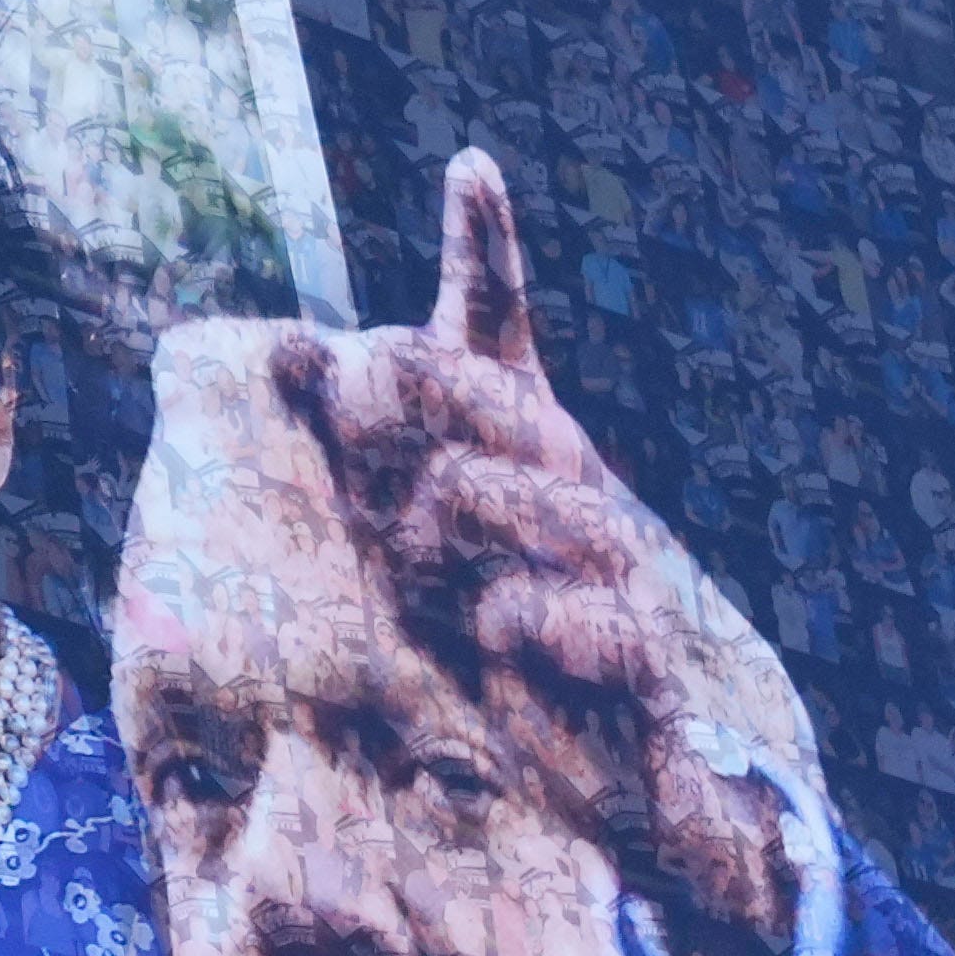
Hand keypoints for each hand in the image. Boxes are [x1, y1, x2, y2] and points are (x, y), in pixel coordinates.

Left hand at [261, 154, 821, 955]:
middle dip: (424, 406)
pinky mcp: (639, 648)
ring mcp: (615, 562)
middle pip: (485, 400)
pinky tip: (499, 640)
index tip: (469, 168)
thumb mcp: (435, 570)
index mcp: (527, 457)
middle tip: (375, 448)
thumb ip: (380, 480)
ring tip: (434, 577)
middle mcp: (577, 487)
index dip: (487, 250)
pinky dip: (515, 622)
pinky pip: (554, 606)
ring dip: (448, 533)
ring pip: (503, 493)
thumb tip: (295, 366)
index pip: (500, 338)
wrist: (659, 787)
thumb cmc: (533, 665)